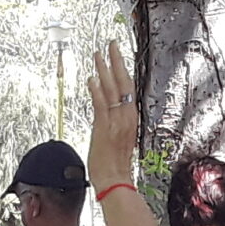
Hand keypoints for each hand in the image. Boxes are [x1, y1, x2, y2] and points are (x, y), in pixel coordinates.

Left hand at [85, 42, 142, 191]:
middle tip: (110, 44)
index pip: (129, 89)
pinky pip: (101, 105)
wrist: (114, 181)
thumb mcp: (119, 138)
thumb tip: (106, 107)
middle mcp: (126, 118)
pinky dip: (97, 91)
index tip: (118, 55)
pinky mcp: (105, 128)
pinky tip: (92, 79)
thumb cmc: (115, 164)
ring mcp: (116, 122)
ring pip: (112, 90)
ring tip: (98, 55)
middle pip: (123, 83)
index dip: (123, 70)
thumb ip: (114, 121)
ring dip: (104, 71)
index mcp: (132, 119)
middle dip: (116, 62)